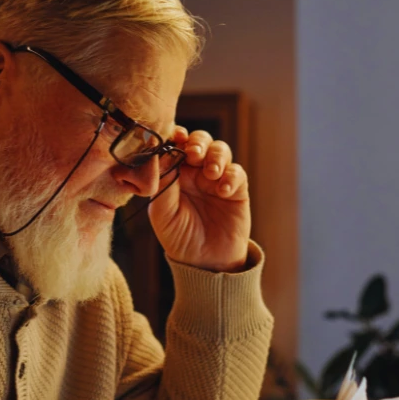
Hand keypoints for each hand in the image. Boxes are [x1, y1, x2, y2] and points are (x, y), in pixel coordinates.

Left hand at [147, 128, 250, 272]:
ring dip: (216, 156)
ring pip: (220, 150)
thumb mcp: (161, 213)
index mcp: (175, 173)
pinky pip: (237, 172)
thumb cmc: (179, 238)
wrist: (205, 262)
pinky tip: (223, 191)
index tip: (176, 137)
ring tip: (211, 173)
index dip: (177, 136)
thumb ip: (162, 184)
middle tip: (194, 153)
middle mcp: (195, 172)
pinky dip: (231, 177)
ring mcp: (217, 179)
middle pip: (200, 140)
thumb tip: (164, 155)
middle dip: (198, 141)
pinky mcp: (237, 190)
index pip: (176, 145)